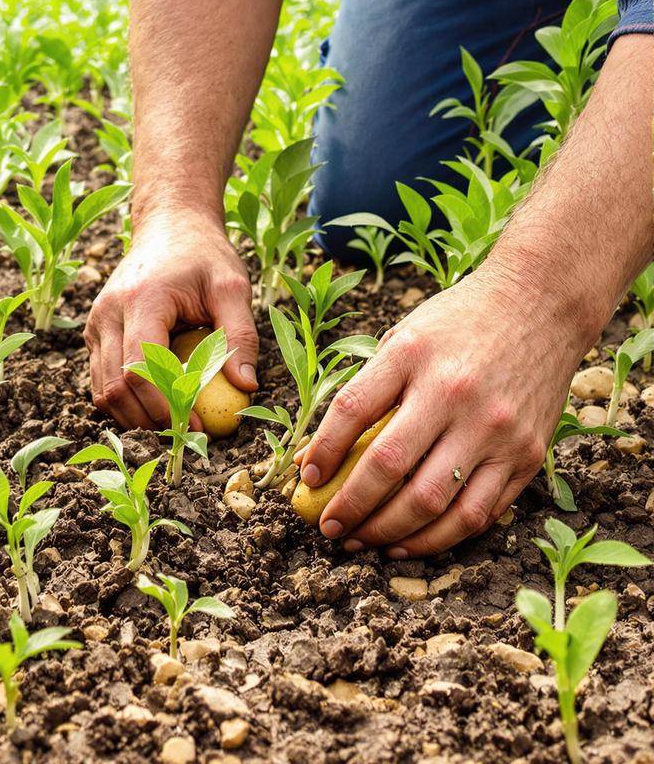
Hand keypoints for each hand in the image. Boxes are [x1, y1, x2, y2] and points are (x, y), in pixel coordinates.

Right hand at [84, 208, 259, 428]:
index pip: (143, 367)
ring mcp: (95, 322)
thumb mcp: (233, 287)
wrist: (168, 225)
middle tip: (186, 438)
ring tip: (171, 429)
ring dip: (134, 417)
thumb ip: (241, 335)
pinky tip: (153, 410)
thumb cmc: (204, 255)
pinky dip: (123, 403)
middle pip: (117, 386)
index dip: (167, 406)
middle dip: (150, 420)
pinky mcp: (93, 332)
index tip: (197, 428)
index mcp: (143, 299)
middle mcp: (109, 312)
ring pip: (102, 390)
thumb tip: (246, 386)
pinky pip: (99, 380)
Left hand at [297, 269, 589, 556]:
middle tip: (329, 527)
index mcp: (412, 355)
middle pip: (389, 466)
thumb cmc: (458, 325)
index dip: (322, 452)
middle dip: (351, 506)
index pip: (351, 411)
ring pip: (433, 502)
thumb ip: (364, 394)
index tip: (305, 480)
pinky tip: (408, 543)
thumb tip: (315, 459)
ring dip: (389, 533)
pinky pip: (478, 514)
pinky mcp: (526, 455)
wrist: (541, 304)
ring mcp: (495, 428)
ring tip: (363, 542)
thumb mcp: (402, 340)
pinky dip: (438, 538)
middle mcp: (454, 393)